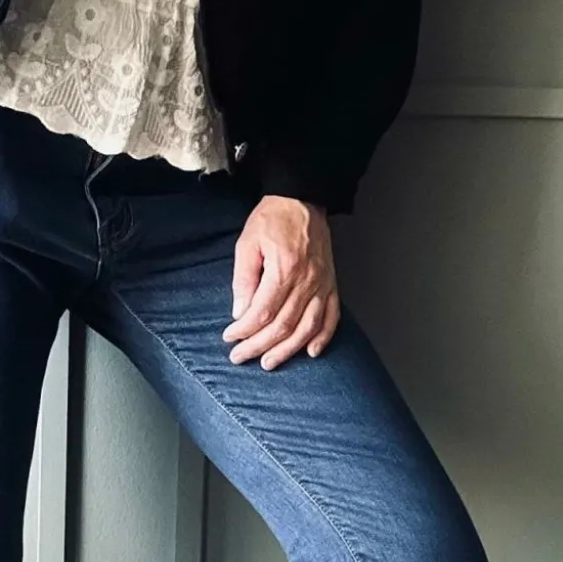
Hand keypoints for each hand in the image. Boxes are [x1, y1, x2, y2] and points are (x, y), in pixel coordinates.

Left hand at [224, 196, 339, 368]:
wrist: (302, 199)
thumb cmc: (273, 219)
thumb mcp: (247, 244)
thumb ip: (244, 280)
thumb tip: (240, 313)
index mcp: (284, 269)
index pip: (262, 312)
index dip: (244, 331)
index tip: (230, 339)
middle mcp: (307, 280)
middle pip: (283, 325)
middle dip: (260, 345)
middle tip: (241, 357)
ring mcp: (323, 284)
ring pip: (307, 327)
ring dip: (288, 349)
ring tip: (270, 362)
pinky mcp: (332, 283)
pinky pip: (332, 316)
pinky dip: (323, 337)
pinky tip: (312, 351)